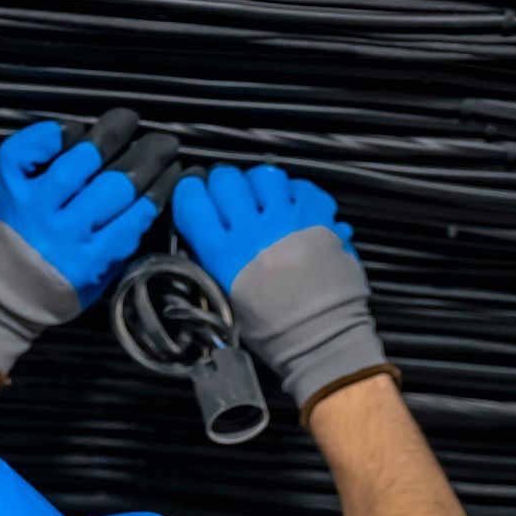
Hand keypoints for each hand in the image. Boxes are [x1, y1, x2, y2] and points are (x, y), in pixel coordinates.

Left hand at [0, 109, 179, 379]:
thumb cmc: (50, 293)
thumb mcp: (94, 284)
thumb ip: (119, 248)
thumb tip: (147, 204)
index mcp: (89, 261)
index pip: (136, 214)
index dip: (161, 186)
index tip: (175, 170)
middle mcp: (62, 231)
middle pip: (115, 183)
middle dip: (147, 157)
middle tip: (164, 142)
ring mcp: (33, 204)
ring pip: (79, 159)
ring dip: (109, 134)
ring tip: (127, 120)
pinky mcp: (8, 185)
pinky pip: (30, 148)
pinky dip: (51, 134)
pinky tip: (73, 131)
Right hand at [173, 163, 389, 413]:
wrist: (323, 339)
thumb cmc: (276, 331)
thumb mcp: (228, 300)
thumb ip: (215, 262)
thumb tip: (208, 230)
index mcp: (224, 256)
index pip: (193, 201)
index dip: (192, 195)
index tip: (198, 200)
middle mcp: (253, 231)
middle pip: (226, 180)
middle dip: (225, 186)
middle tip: (231, 202)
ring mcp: (287, 220)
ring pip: (263, 176)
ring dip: (260, 187)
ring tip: (264, 205)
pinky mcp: (317, 216)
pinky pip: (299, 185)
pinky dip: (294, 193)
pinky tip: (291, 210)